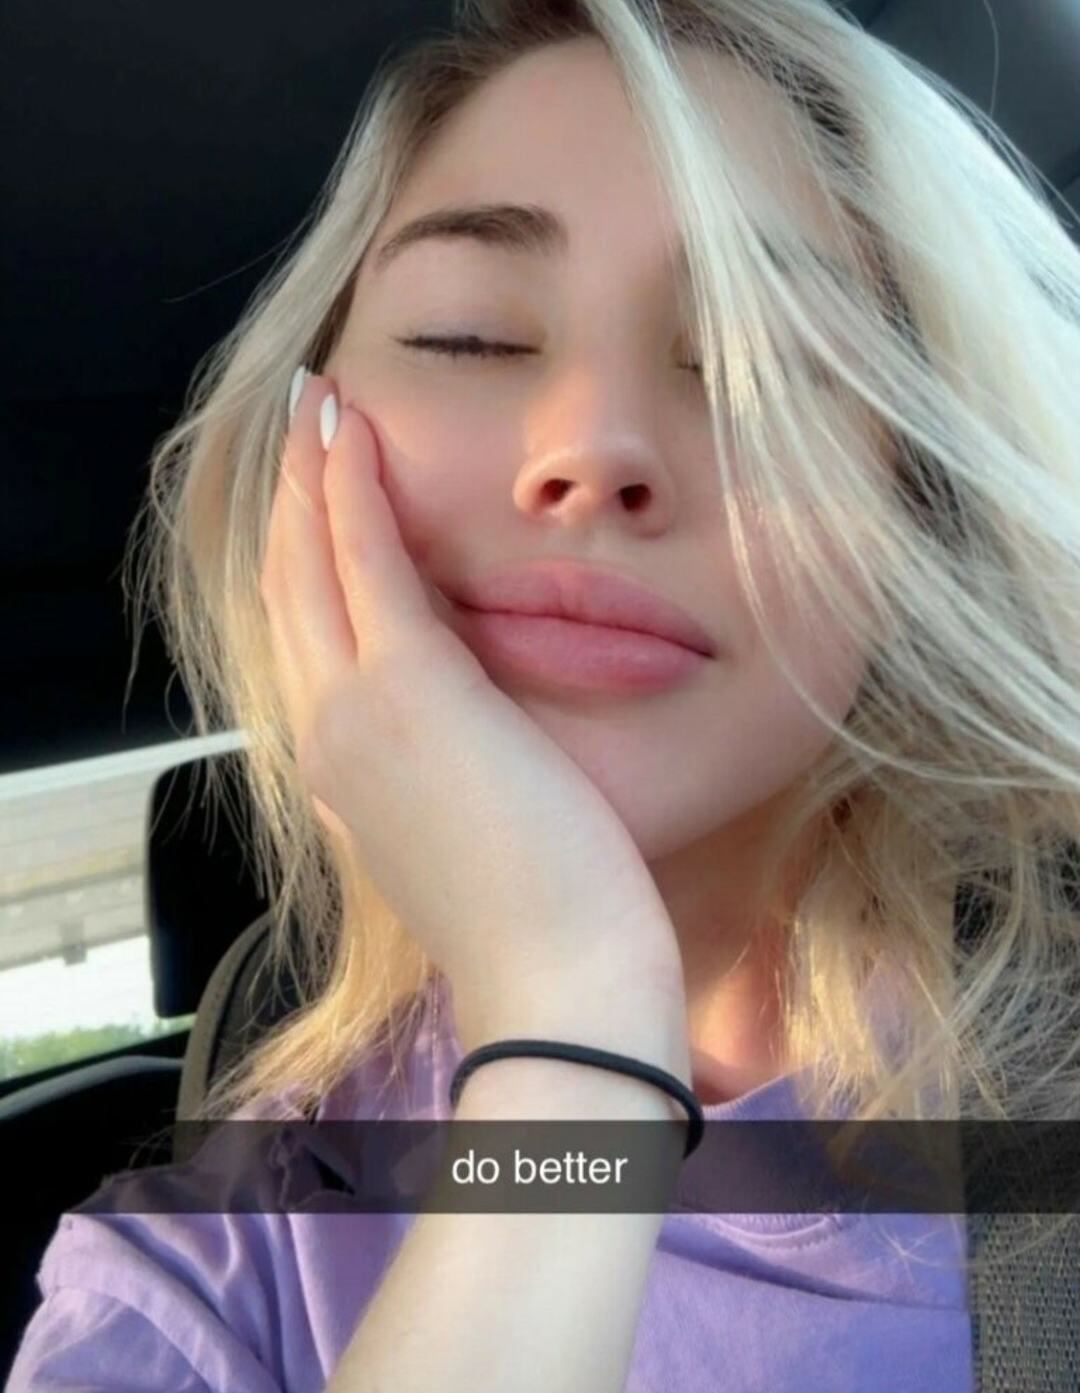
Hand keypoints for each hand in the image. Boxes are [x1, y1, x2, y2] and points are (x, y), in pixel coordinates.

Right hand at [260, 371, 689, 1060]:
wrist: (560, 983)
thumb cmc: (542, 920)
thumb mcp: (473, 840)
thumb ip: (449, 780)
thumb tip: (467, 741)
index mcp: (349, 778)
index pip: (314, 647)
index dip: (307, 566)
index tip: (319, 502)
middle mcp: (330, 741)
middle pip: (291, 594)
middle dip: (292, 503)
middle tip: (303, 426)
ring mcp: (357, 714)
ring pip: (311, 567)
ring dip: (312, 478)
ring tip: (318, 409)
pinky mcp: (410, 689)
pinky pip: (365, 563)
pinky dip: (351, 491)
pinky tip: (353, 432)